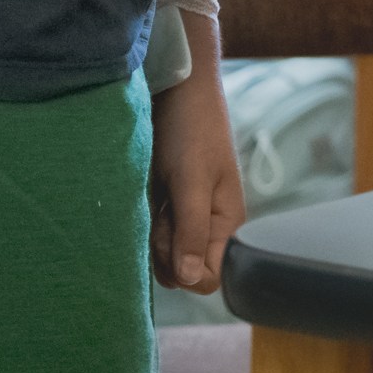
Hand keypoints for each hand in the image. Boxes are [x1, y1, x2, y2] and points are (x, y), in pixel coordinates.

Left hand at [149, 63, 246, 293]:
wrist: (178, 92)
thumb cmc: (191, 131)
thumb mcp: (192, 181)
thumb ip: (192, 230)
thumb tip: (191, 280)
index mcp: (227, 223)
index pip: (209, 276)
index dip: (186, 269)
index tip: (173, 236)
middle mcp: (208, 224)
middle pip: (183, 269)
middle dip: (166, 252)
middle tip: (163, 213)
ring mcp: (187, 216)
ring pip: (166, 254)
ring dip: (153, 238)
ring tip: (156, 200)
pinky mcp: (167, 206)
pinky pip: (154, 235)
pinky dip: (145, 225)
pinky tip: (148, 199)